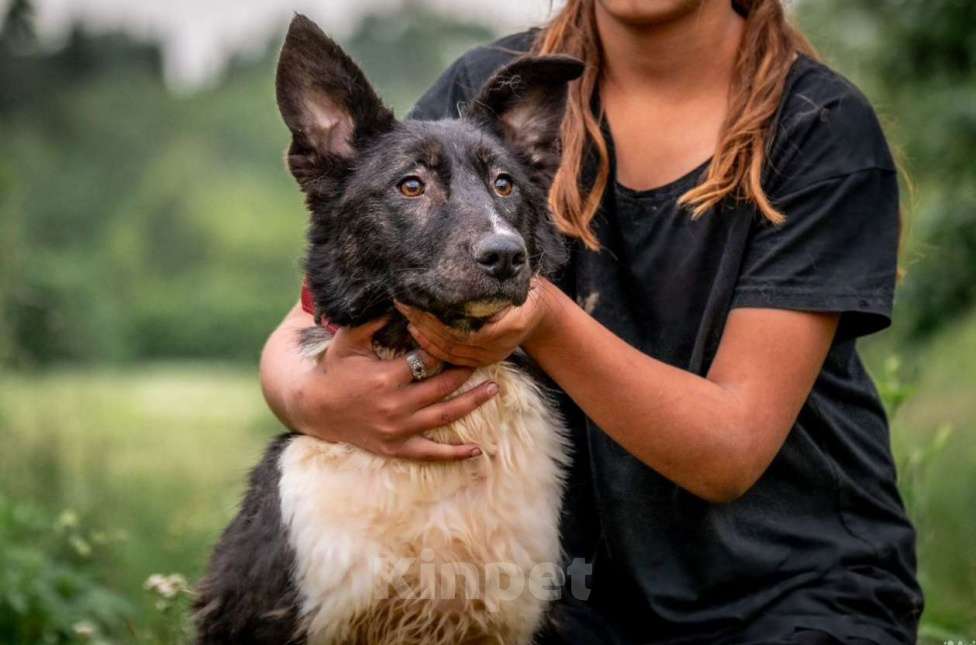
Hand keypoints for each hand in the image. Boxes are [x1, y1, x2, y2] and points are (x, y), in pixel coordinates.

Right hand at [283, 317, 496, 460]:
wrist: (314, 408)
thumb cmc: (334, 369)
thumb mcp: (348, 340)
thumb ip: (373, 320)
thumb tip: (400, 299)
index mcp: (386, 377)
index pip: (427, 361)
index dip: (447, 349)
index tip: (463, 338)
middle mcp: (395, 405)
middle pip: (443, 387)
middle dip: (467, 372)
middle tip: (485, 359)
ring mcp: (397, 429)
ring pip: (444, 417)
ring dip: (472, 403)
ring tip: (493, 390)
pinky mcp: (395, 447)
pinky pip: (430, 454)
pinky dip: (454, 454)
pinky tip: (477, 450)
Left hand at [395, 277, 552, 367]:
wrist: (541, 314)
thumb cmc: (525, 294)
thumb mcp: (514, 285)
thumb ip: (491, 286)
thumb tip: (471, 266)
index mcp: (501, 330)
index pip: (456, 330)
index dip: (431, 318)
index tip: (413, 300)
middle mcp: (494, 349)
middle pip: (449, 342)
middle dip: (423, 324)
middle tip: (403, 306)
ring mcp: (488, 358)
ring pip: (449, 353)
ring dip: (424, 337)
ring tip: (407, 318)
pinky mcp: (482, 361)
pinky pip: (453, 359)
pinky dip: (434, 348)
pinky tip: (419, 334)